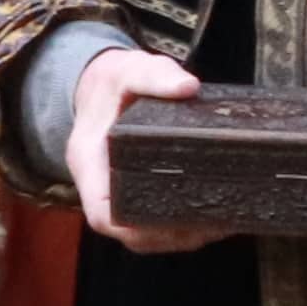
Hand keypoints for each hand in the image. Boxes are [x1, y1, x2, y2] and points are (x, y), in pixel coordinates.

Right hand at [64, 45, 226, 254]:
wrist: (102, 82)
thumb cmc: (114, 79)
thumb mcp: (130, 68)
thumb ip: (156, 76)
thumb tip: (188, 87)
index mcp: (88, 160)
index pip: (101, 212)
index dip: (132, 228)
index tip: (170, 226)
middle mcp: (98, 183)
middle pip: (126, 231)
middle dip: (166, 236)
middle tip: (209, 226)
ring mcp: (115, 190)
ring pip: (141, 233)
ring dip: (177, 237)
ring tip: (218, 227)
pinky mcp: (133, 190)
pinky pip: (152, 220)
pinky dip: (179, 226)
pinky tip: (211, 219)